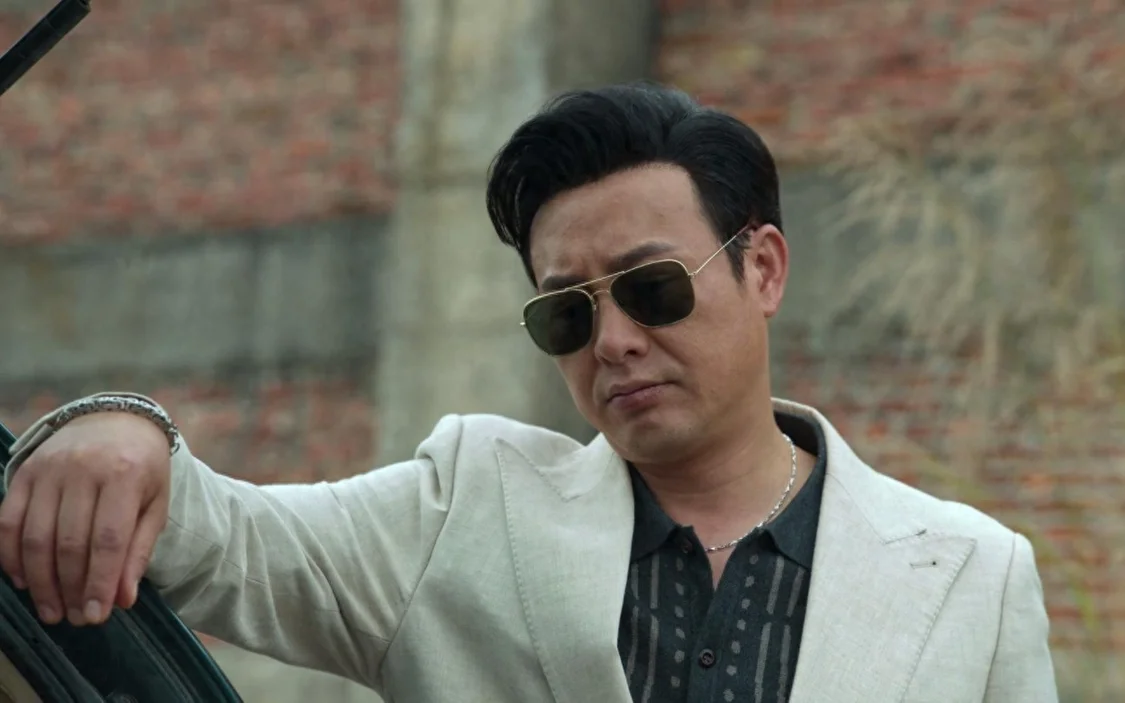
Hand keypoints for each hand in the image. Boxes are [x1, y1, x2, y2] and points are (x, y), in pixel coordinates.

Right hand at [0, 412, 171, 626]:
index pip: (108, 540)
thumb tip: (123, 599)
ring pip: (35, 537)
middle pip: (69, 543)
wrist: (116, 420)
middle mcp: (83, 469)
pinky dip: (11, 556)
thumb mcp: (156, 504)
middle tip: (74, 619)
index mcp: (125, 474)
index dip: (99, 582)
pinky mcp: (24, 472)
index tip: (96, 616)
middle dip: (70, 588)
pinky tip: (24, 581)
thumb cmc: (142, 468)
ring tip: (51, 610)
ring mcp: (49, 469)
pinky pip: (8, 521)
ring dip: (40, 581)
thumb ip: (139, 551)